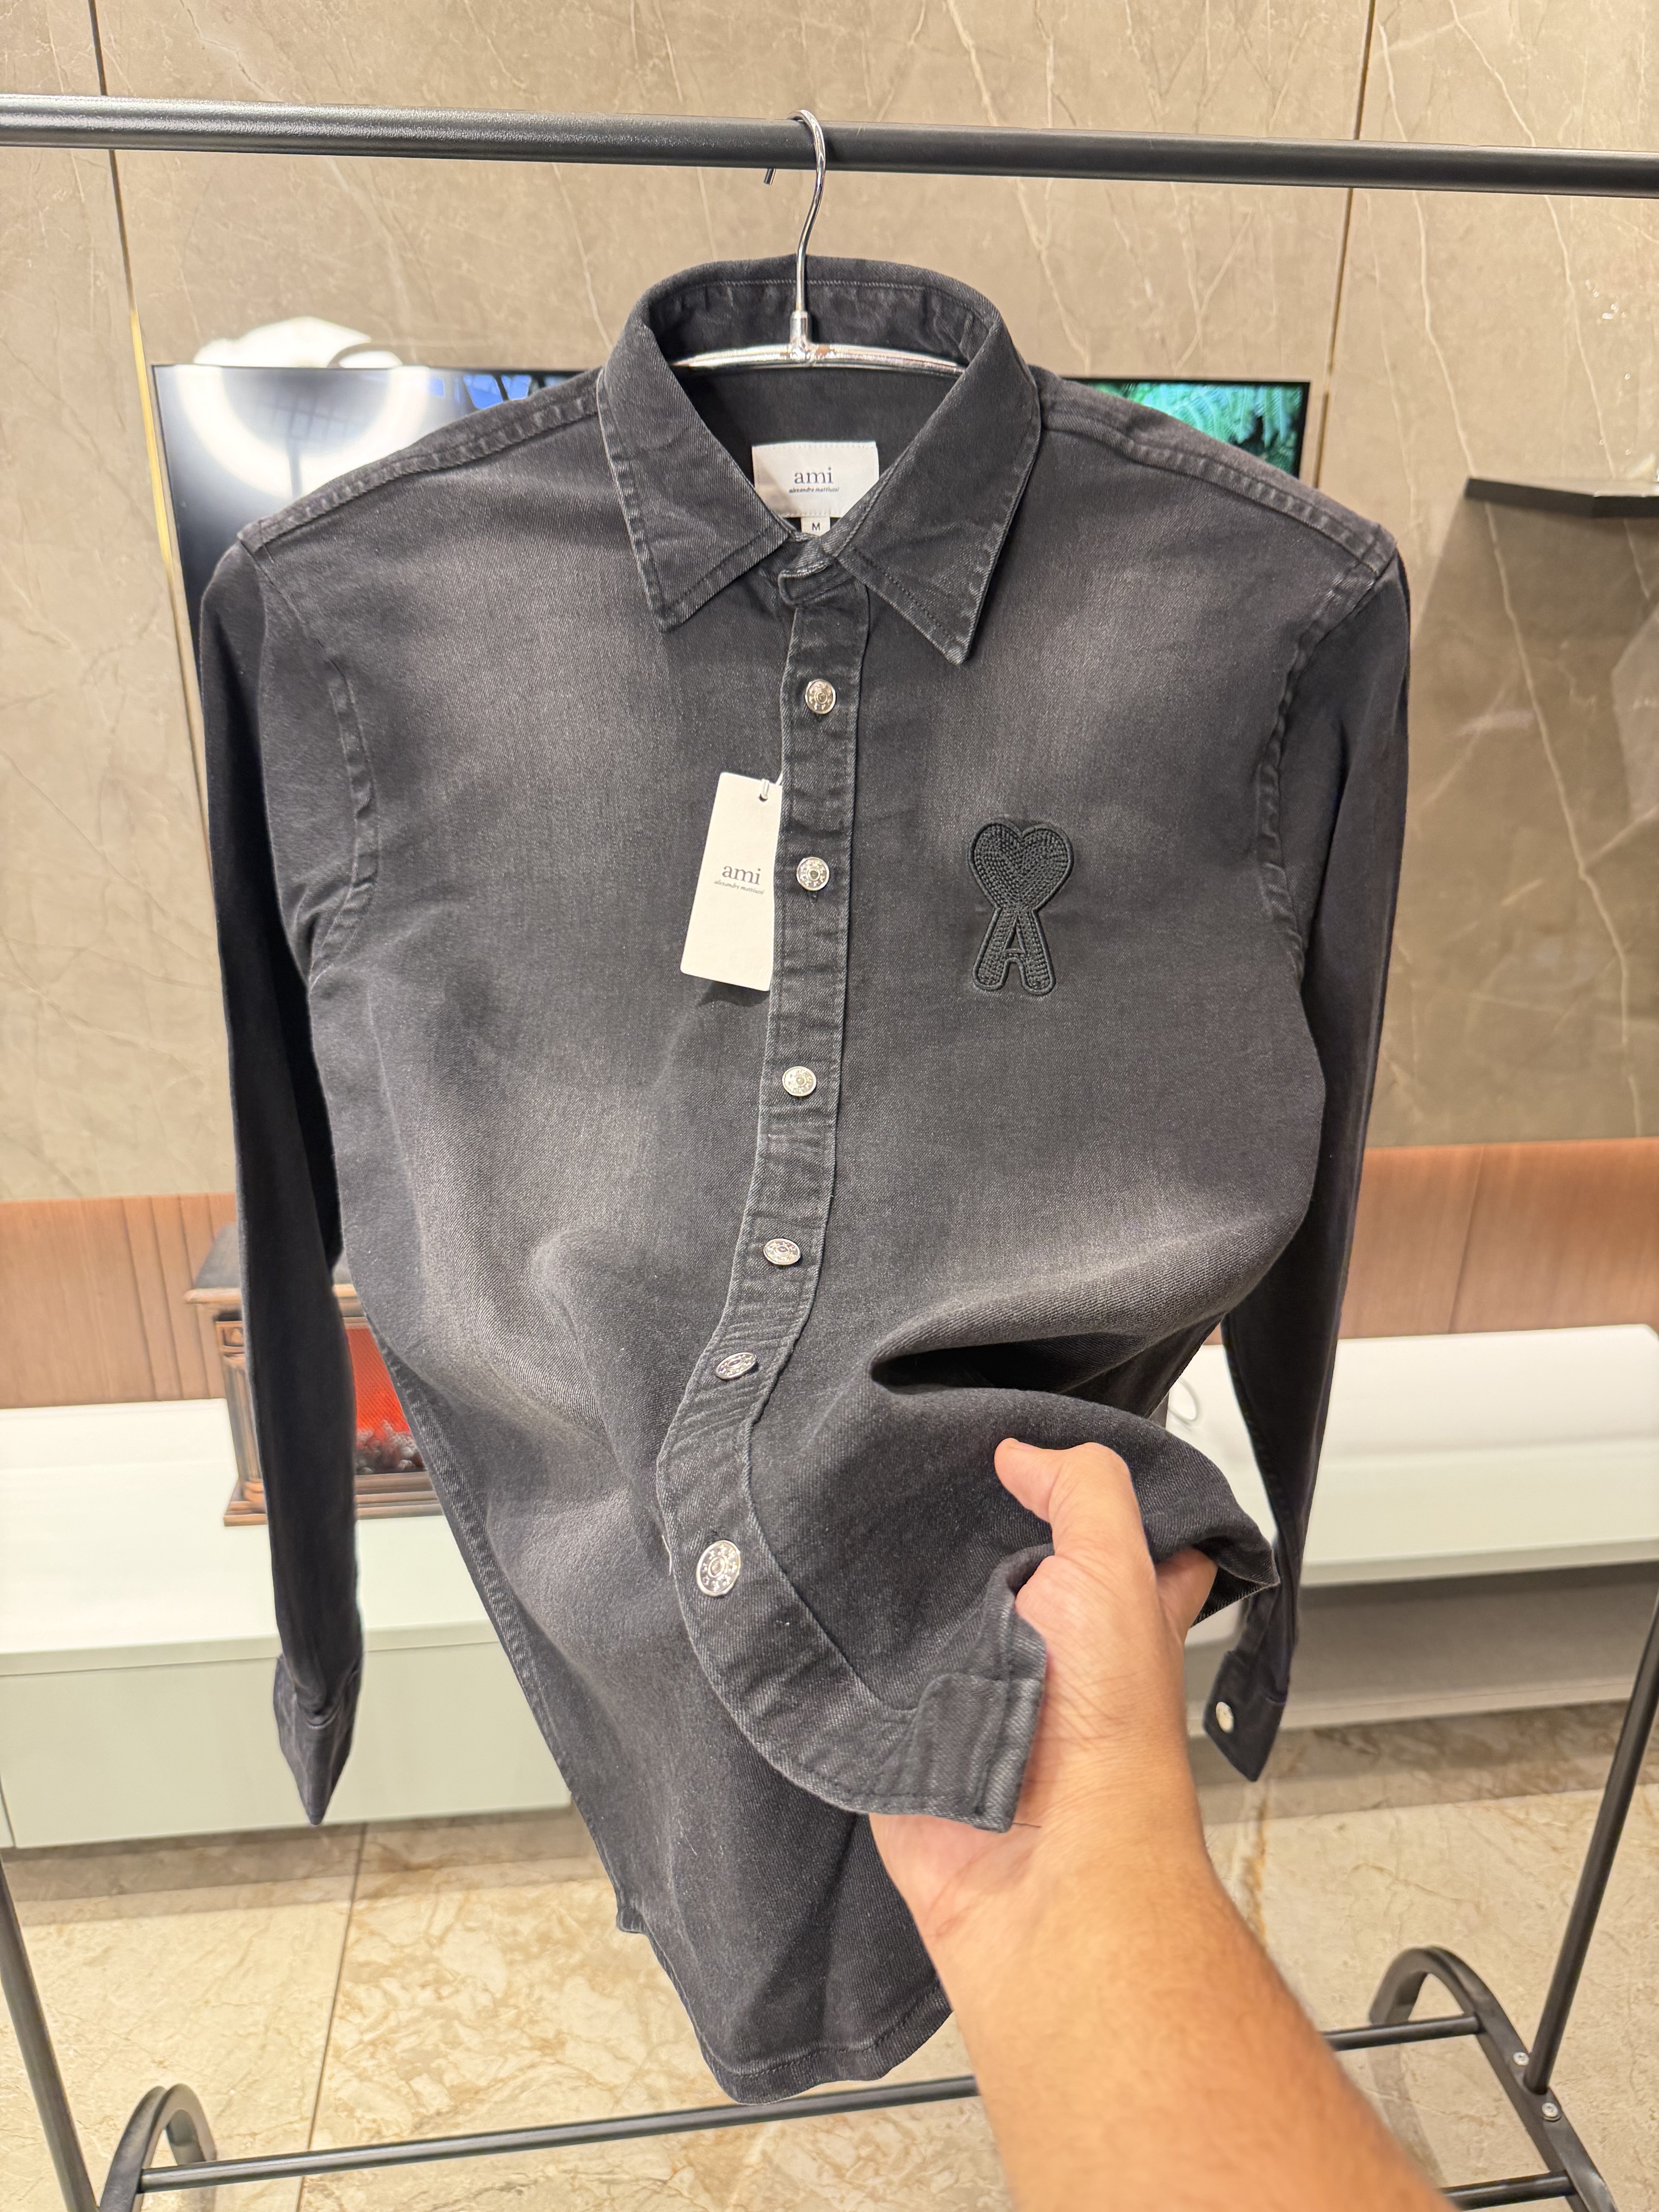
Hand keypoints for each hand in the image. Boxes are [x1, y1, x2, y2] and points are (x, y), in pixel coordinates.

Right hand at [872, 1438, 1215, 1950]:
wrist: (1037, 1860)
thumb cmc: (1106, 1736)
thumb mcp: (1119, 1570)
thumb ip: (1084, 1490)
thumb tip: (1022, 1453)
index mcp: (1113, 1608)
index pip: (1118, 1534)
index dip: (1088, 1492)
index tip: (1041, 1444)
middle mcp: (1048, 1647)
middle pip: (1003, 1557)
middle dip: (964, 1519)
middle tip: (922, 1462)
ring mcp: (979, 1688)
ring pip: (931, 1607)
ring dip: (898, 1575)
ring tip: (859, 1508)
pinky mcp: (913, 1727)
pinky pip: (870, 1670)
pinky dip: (848, 1638)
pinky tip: (821, 1584)